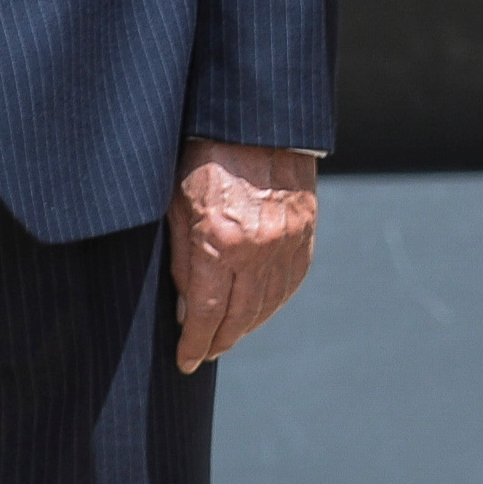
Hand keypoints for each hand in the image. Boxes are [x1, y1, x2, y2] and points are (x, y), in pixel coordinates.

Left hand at [168, 138, 317, 368]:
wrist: (256, 122)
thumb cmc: (204, 158)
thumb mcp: (177, 208)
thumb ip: (182, 262)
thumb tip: (187, 311)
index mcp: (220, 242)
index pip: (207, 314)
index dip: (195, 343)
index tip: (186, 360)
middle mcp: (258, 249)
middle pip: (240, 317)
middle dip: (220, 341)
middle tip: (204, 353)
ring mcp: (287, 243)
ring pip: (269, 305)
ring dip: (247, 326)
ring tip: (228, 336)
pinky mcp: (305, 234)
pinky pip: (290, 283)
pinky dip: (273, 303)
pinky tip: (258, 310)